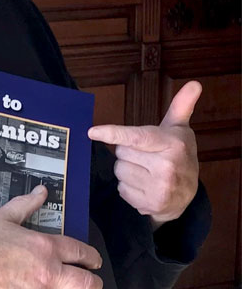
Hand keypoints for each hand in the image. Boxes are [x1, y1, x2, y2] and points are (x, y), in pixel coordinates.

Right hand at [0, 185, 102, 288]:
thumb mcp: (2, 218)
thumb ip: (25, 204)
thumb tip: (41, 192)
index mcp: (46, 248)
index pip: (82, 253)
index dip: (92, 257)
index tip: (94, 262)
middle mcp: (49, 275)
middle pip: (87, 285)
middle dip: (92, 284)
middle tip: (90, 284)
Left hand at [88, 81, 200, 227]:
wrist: (189, 194)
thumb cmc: (180, 155)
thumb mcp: (181, 129)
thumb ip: (181, 105)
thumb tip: (195, 84)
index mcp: (172, 144)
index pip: (136, 137)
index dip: (113, 133)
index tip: (92, 132)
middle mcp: (167, 166)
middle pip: (121, 153)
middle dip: (128, 153)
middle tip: (145, 156)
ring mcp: (159, 187)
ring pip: (119, 171)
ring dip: (127, 171)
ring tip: (146, 171)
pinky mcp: (151, 204)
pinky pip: (121, 190)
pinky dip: (128, 188)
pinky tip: (144, 186)